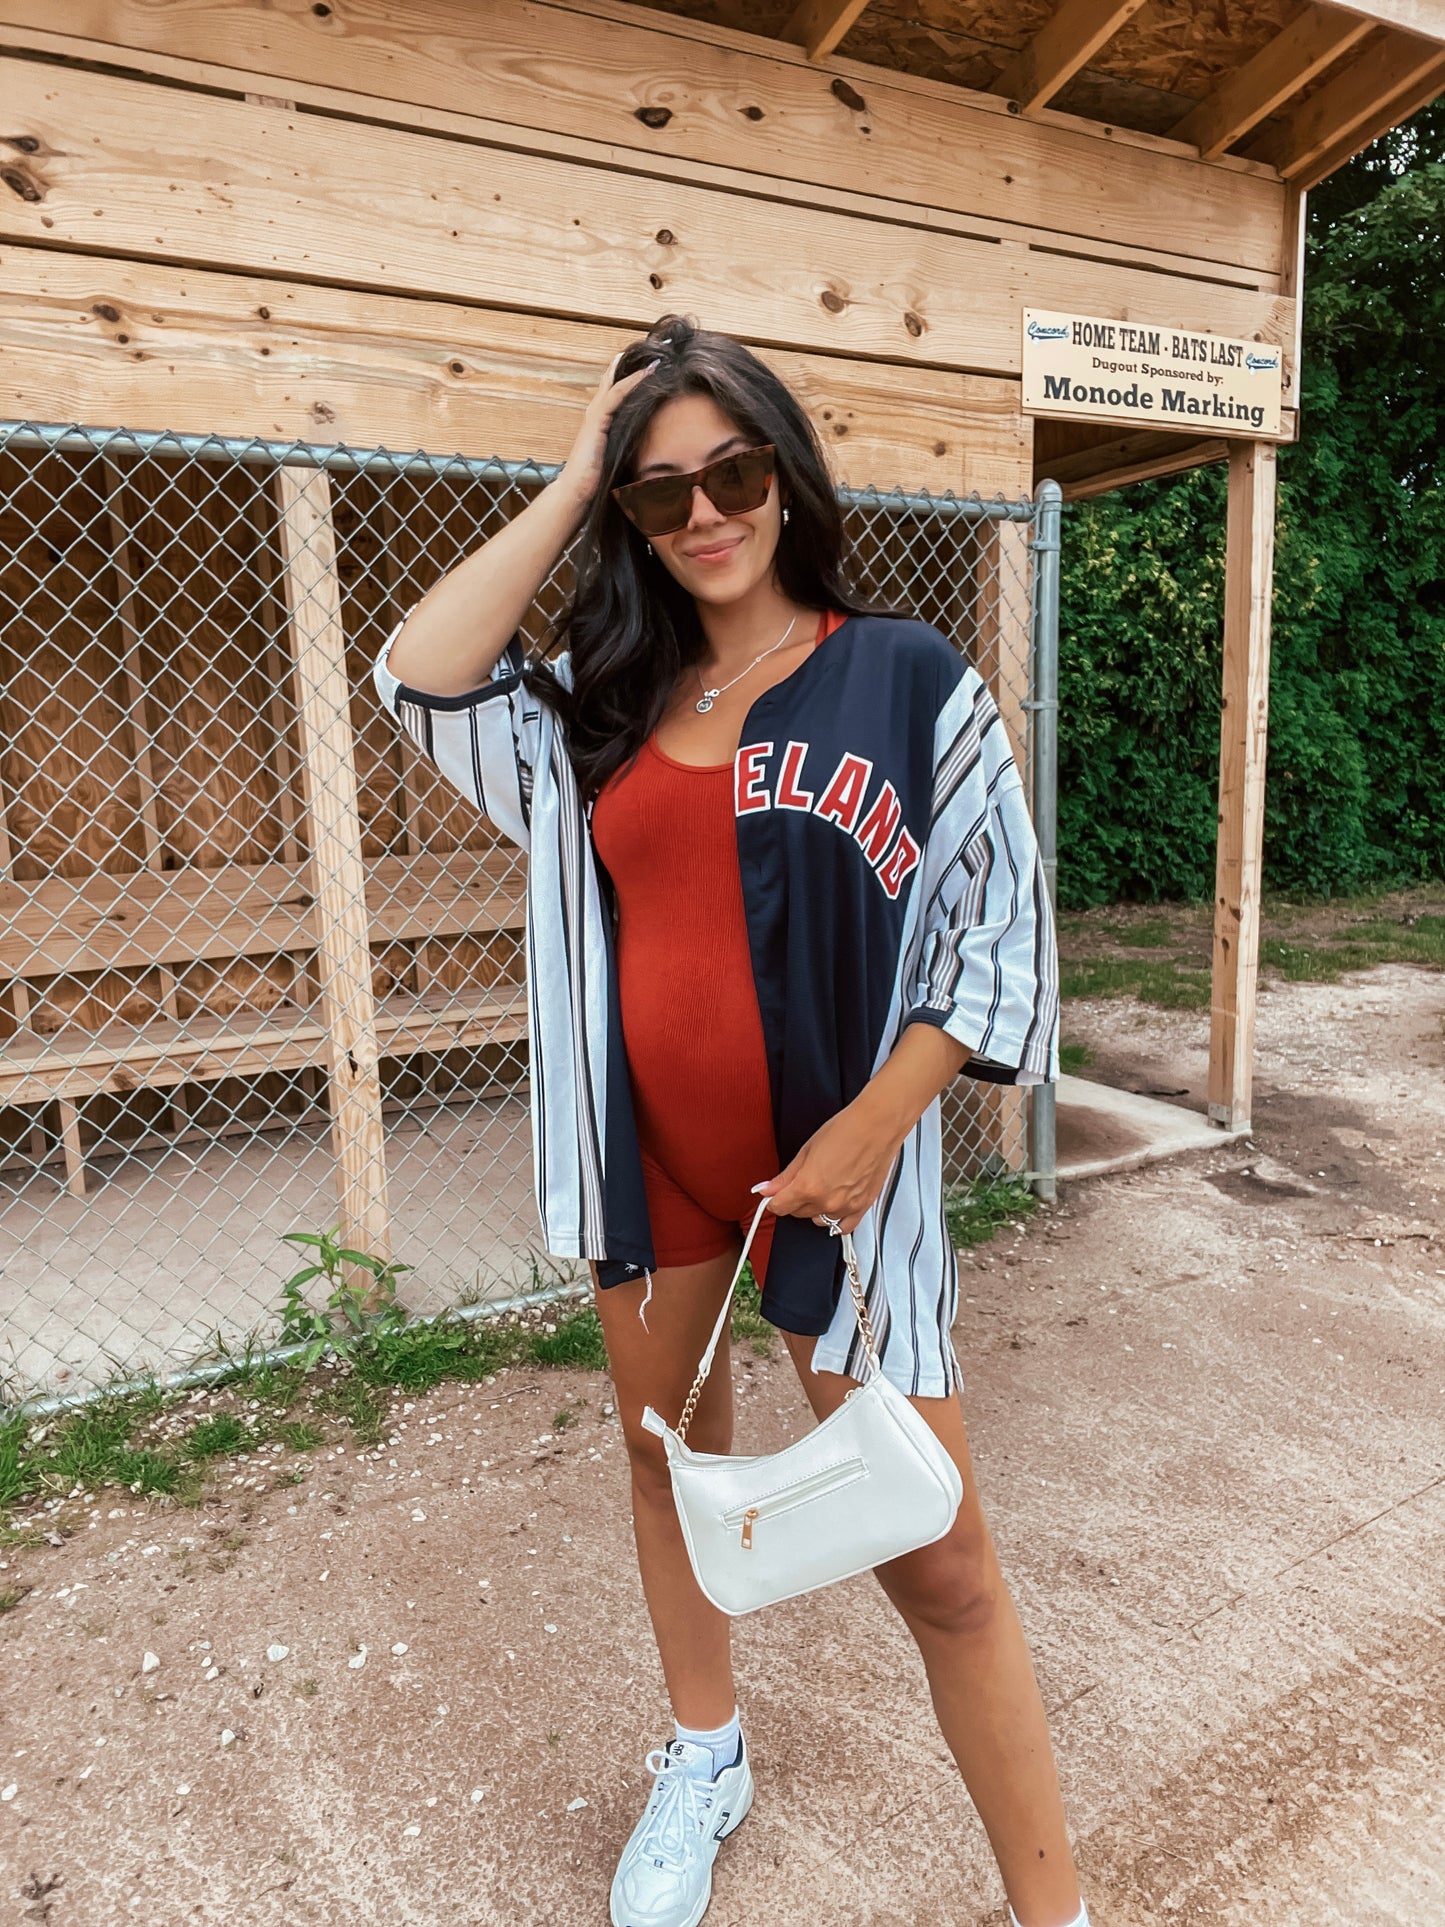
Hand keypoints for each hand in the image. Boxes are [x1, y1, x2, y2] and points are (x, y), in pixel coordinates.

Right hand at [556, 352, 658, 509]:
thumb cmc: (595, 482)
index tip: (651, 367)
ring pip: (616, 383)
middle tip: (652, 351)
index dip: (631, 379)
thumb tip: (649, 455)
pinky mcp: (597, 421)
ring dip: (635, 369)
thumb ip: (627, 450)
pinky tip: (647, 373)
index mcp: (601, 422)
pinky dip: (632, 382)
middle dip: (630, 366)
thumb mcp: (616, 460)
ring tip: (654, 355)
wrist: (576, 492)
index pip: (616, 393)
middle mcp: (596, 413)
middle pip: (613, 381)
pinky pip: (616, 395)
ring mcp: (595, 415)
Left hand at [751, 1097, 903, 1235]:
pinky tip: (833, 1205)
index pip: (779, 1207)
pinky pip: (843, 1226)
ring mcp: (846, 1207)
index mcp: (808, 1187)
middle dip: (794, 1200)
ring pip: (819, 1219)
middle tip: (801, 1181)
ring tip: (821, 1188)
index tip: (775, 1193)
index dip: (774, 1199)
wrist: (877, 1126)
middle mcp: (826, 1201)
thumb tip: (766, 1189)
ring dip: (814, 1209)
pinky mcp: (862, 1207)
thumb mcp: (807, 1150)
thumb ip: (785, 1176)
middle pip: (798, 1213)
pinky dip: (835, 1220)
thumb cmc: (845, 1130)